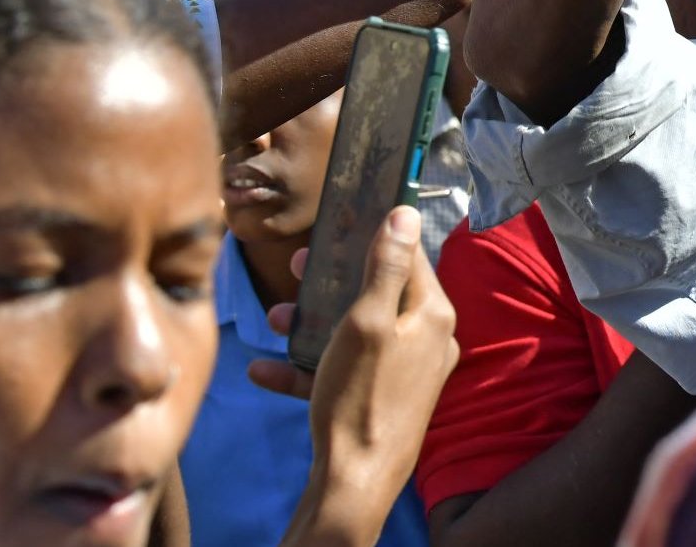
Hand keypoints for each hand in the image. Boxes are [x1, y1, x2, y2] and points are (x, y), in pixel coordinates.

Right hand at [252, 208, 457, 535]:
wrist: (354, 481)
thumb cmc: (360, 397)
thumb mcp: (366, 323)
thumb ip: (386, 267)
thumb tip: (406, 214)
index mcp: (433, 316)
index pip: (411, 259)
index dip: (377, 236)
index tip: (343, 224)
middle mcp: (427, 341)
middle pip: (379, 295)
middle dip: (334, 282)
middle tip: (299, 268)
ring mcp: (405, 373)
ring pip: (355, 333)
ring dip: (312, 324)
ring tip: (274, 318)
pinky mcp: (380, 399)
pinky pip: (343, 372)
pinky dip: (306, 368)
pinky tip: (263, 369)